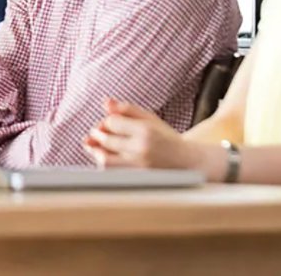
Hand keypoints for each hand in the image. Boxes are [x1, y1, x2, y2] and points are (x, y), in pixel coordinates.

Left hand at [83, 98, 197, 169]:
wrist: (186, 162)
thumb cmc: (166, 137)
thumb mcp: (150, 118)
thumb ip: (127, 109)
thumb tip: (105, 102)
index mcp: (145, 130)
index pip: (112, 123)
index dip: (106, 122)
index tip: (107, 123)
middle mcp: (142, 148)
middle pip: (107, 141)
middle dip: (97, 135)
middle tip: (95, 133)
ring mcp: (139, 166)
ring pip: (106, 160)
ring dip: (96, 152)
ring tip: (94, 147)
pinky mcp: (138, 179)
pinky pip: (113, 173)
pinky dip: (104, 165)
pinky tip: (104, 158)